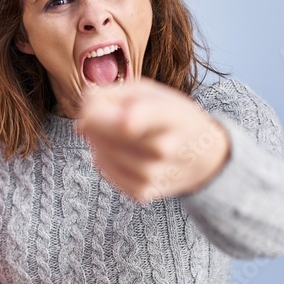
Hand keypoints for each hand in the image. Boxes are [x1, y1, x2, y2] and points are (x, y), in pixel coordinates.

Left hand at [77, 78, 229, 201]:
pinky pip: (106, 172)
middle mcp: (164, 148)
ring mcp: (153, 174)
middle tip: (108, 114)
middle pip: (111, 135)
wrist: (200, 153)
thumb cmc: (165, 115)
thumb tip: (83, 124)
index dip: (131, 121)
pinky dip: (105, 160)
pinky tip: (120, 152)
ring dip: (99, 143)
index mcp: (170, 114)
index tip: (124, 121)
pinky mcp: (143, 192)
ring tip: (116, 133)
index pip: (147, 120)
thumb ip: (108, 95)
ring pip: (101, 155)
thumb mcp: (144, 91)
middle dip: (96, 121)